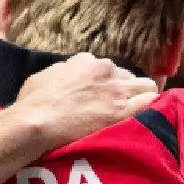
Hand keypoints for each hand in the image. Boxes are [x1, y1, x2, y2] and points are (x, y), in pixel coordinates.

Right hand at [7, 54, 158, 150]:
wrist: (36, 122)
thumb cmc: (33, 102)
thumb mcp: (43, 77)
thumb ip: (61, 73)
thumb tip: (67, 75)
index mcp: (86, 61)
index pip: (104, 68)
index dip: (103, 82)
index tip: (99, 95)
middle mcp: (106, 70)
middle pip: (128, 76)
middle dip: (124, 89)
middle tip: (115, 107)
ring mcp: (117, 90)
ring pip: (146, 86)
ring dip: (141, 97)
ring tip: (136, 112)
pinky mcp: (123, 111)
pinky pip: (150, 102)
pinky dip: (151, 108)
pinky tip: (149, 116)